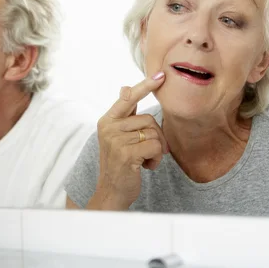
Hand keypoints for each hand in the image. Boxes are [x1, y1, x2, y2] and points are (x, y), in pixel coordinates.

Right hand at [89, 72, 167, 209]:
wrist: (112, 192)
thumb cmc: (119, 163)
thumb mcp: (118, 136)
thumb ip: (124, 114)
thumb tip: (124, 87)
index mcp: (107, 120)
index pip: (129, 98)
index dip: (145, 86)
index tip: (161, 75)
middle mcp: (108, 127)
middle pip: (149, 119)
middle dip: (156, 136)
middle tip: (149, 151)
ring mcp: (116, 140)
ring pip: (153, 134)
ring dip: (156, 150)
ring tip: (144, 160)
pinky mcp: (126, 154)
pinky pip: (155, 147)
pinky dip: (156, 159)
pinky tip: (146, 167)